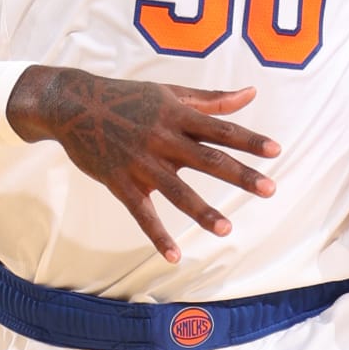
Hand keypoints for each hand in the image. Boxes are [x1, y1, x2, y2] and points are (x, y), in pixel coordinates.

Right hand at [10, 66, 278, 263]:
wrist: (72, 104)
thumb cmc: (127, 97)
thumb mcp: (169, 92)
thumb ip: (211, 99)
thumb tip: (251, 93)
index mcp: (177, 115)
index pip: (221, 128)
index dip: (249, 140)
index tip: (276, 151)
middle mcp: (162, 138)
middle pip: (208, 159)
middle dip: (240, 175)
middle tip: (270, 189)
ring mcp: (141, 162)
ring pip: (176, 191)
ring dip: (202, 211)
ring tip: (227, 229)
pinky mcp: (120, 182)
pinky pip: (142, 214)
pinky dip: (157, 236)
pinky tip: (174, 256)